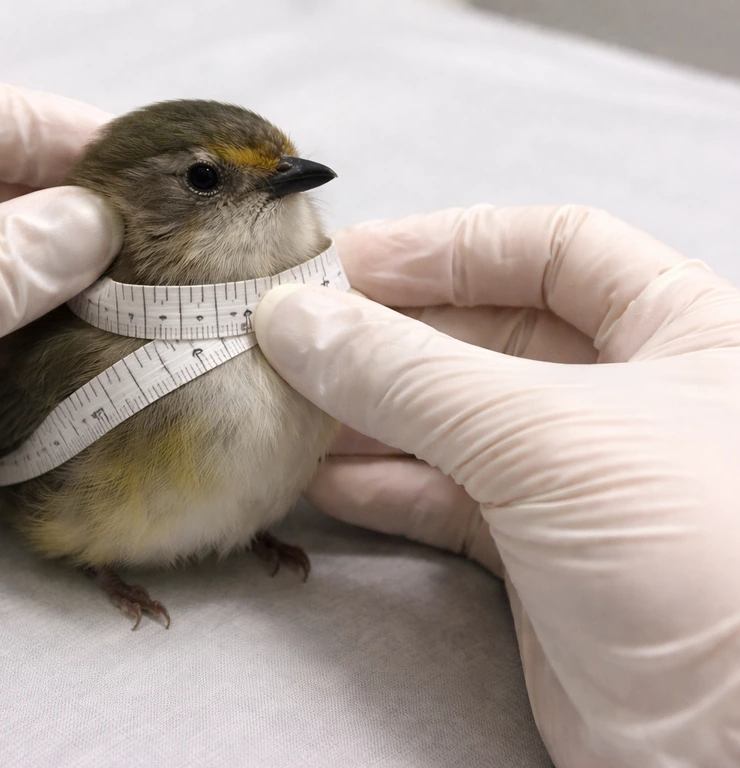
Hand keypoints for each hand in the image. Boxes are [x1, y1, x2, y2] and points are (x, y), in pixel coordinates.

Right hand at [253, 205, 739, 765]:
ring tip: (293, 405)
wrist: (730, 745)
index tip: (353, 261)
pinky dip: (382, 485)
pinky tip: (325, 478)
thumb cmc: (707, 562)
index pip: (553, 249)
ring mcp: (581, 480)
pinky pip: (445, 499)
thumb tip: (300, 321)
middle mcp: (632, 396)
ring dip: (369, 412)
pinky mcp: (541, 556)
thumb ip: (409, 374)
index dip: (448, 246)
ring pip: (454, 421)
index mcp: (681, 330)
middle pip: (488, 334)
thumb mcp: (544, 435)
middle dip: (390, 336)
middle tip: (298, 336)